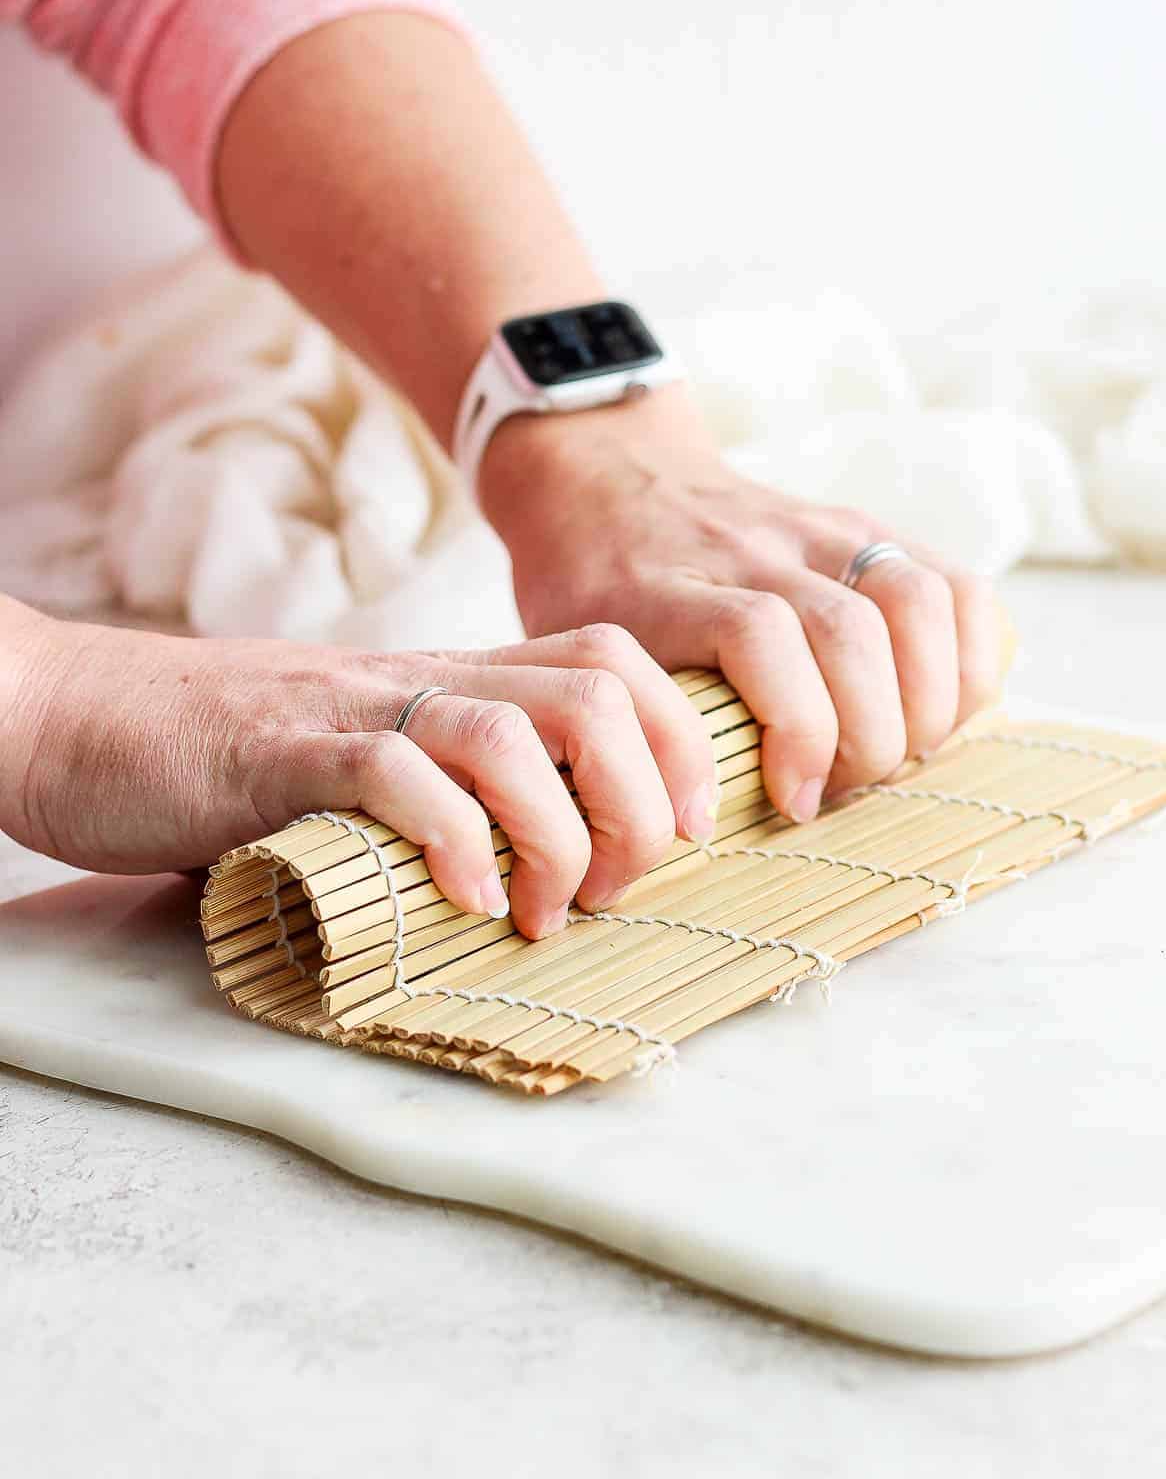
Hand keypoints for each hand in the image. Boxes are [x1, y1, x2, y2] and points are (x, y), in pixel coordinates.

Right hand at [2, 607, 714, 937]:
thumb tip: (519, 878)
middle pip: (599, 688)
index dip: (679, 743)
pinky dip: (453, 841)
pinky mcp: (284, 754)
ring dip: (561, 831)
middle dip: (646, 796)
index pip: (615, 663)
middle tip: (615, 888)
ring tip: (544, 908)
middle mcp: (419, 681)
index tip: (684, 834)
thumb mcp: (358, 759)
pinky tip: (462, 899)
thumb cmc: (217, 756)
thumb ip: (437, 792)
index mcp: (448, 681)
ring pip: (515, 728)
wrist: (75, 714)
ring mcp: (355, 710)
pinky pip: (397, 776)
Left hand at [480, 385, 1000, 818]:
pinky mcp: (860, 529)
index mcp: (667, 587)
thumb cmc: (587, 586)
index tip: (792, 802)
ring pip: (914, 598)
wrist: (606, 475)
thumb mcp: (569, 652)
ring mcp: (814, 531)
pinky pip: (950, 580)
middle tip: (845, 792)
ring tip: (904, 756)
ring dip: (930, 698)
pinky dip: (973, 651)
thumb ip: (610, 724)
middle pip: (850, 630)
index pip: (760, 635)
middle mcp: (750, 550)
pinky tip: (948, 707)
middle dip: (870, 736)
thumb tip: (658, 835)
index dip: (797, 729)